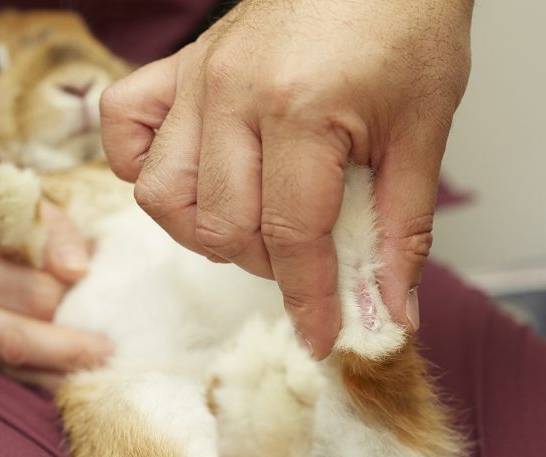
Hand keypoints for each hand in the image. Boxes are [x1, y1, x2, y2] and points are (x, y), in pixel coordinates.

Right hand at [0, 119, 111, 375]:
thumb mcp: (19, 197)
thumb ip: (54, 233)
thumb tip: (78, 273)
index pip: (31, 295)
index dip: (70, 297)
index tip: (98, 292)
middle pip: (16, 341)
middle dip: (69, 350)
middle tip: (111, 351)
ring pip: (7, 362)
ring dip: (56, 369)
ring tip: (99, 367)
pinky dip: (36, 369)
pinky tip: (68, 369)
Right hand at [101, 0, 472, 357]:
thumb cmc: (406, 26)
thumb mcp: (423, 132)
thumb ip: (401, 229)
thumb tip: (392, 311)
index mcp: (300, 109)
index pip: (293, 237)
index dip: (308, 299)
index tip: (320, 336)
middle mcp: (231, 94)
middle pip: (220, 226)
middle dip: (266, 263)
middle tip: (305, 252)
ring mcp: (196, 79)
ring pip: (161, 194)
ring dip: (203, 228)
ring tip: (249, 218)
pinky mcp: (177, 67)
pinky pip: (123, 128)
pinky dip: (141, 164)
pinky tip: (192, 170)